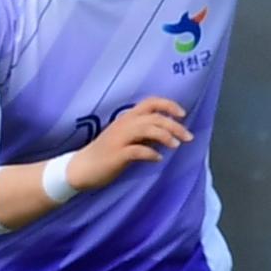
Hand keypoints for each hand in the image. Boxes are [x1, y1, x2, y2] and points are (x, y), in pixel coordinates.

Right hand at [65, 97, 192, 194]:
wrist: (81, 168)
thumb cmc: (106, 153)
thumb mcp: (127, 139)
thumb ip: (145, 134)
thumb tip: (167, 132)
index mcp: (127, 118)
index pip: (150, 102)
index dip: (168, 105)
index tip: (182, 114)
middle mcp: (124, 125)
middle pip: (154, 117)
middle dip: (174, 126)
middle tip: (188, 137)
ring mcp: (119, 139)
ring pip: (147, 129)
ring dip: (165, 136)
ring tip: (176, 146)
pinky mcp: (116, 154)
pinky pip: (137, 150)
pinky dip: (151, 153)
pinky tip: (158, 159)